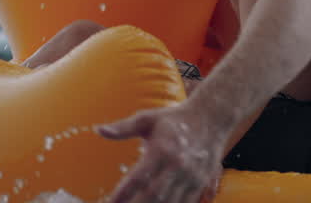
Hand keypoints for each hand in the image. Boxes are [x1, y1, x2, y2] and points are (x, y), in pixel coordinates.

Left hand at [97, 100, 228, 202]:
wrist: (211, 118)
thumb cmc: (174, 119)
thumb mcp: (148, 119)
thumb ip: (123, 127)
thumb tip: (99, 130)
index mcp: (162, 149)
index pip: (139, 177)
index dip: (123, 193)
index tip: (111, 202)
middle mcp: (177, 165)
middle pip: (153, 195)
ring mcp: (191, 177)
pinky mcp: (200, 184)